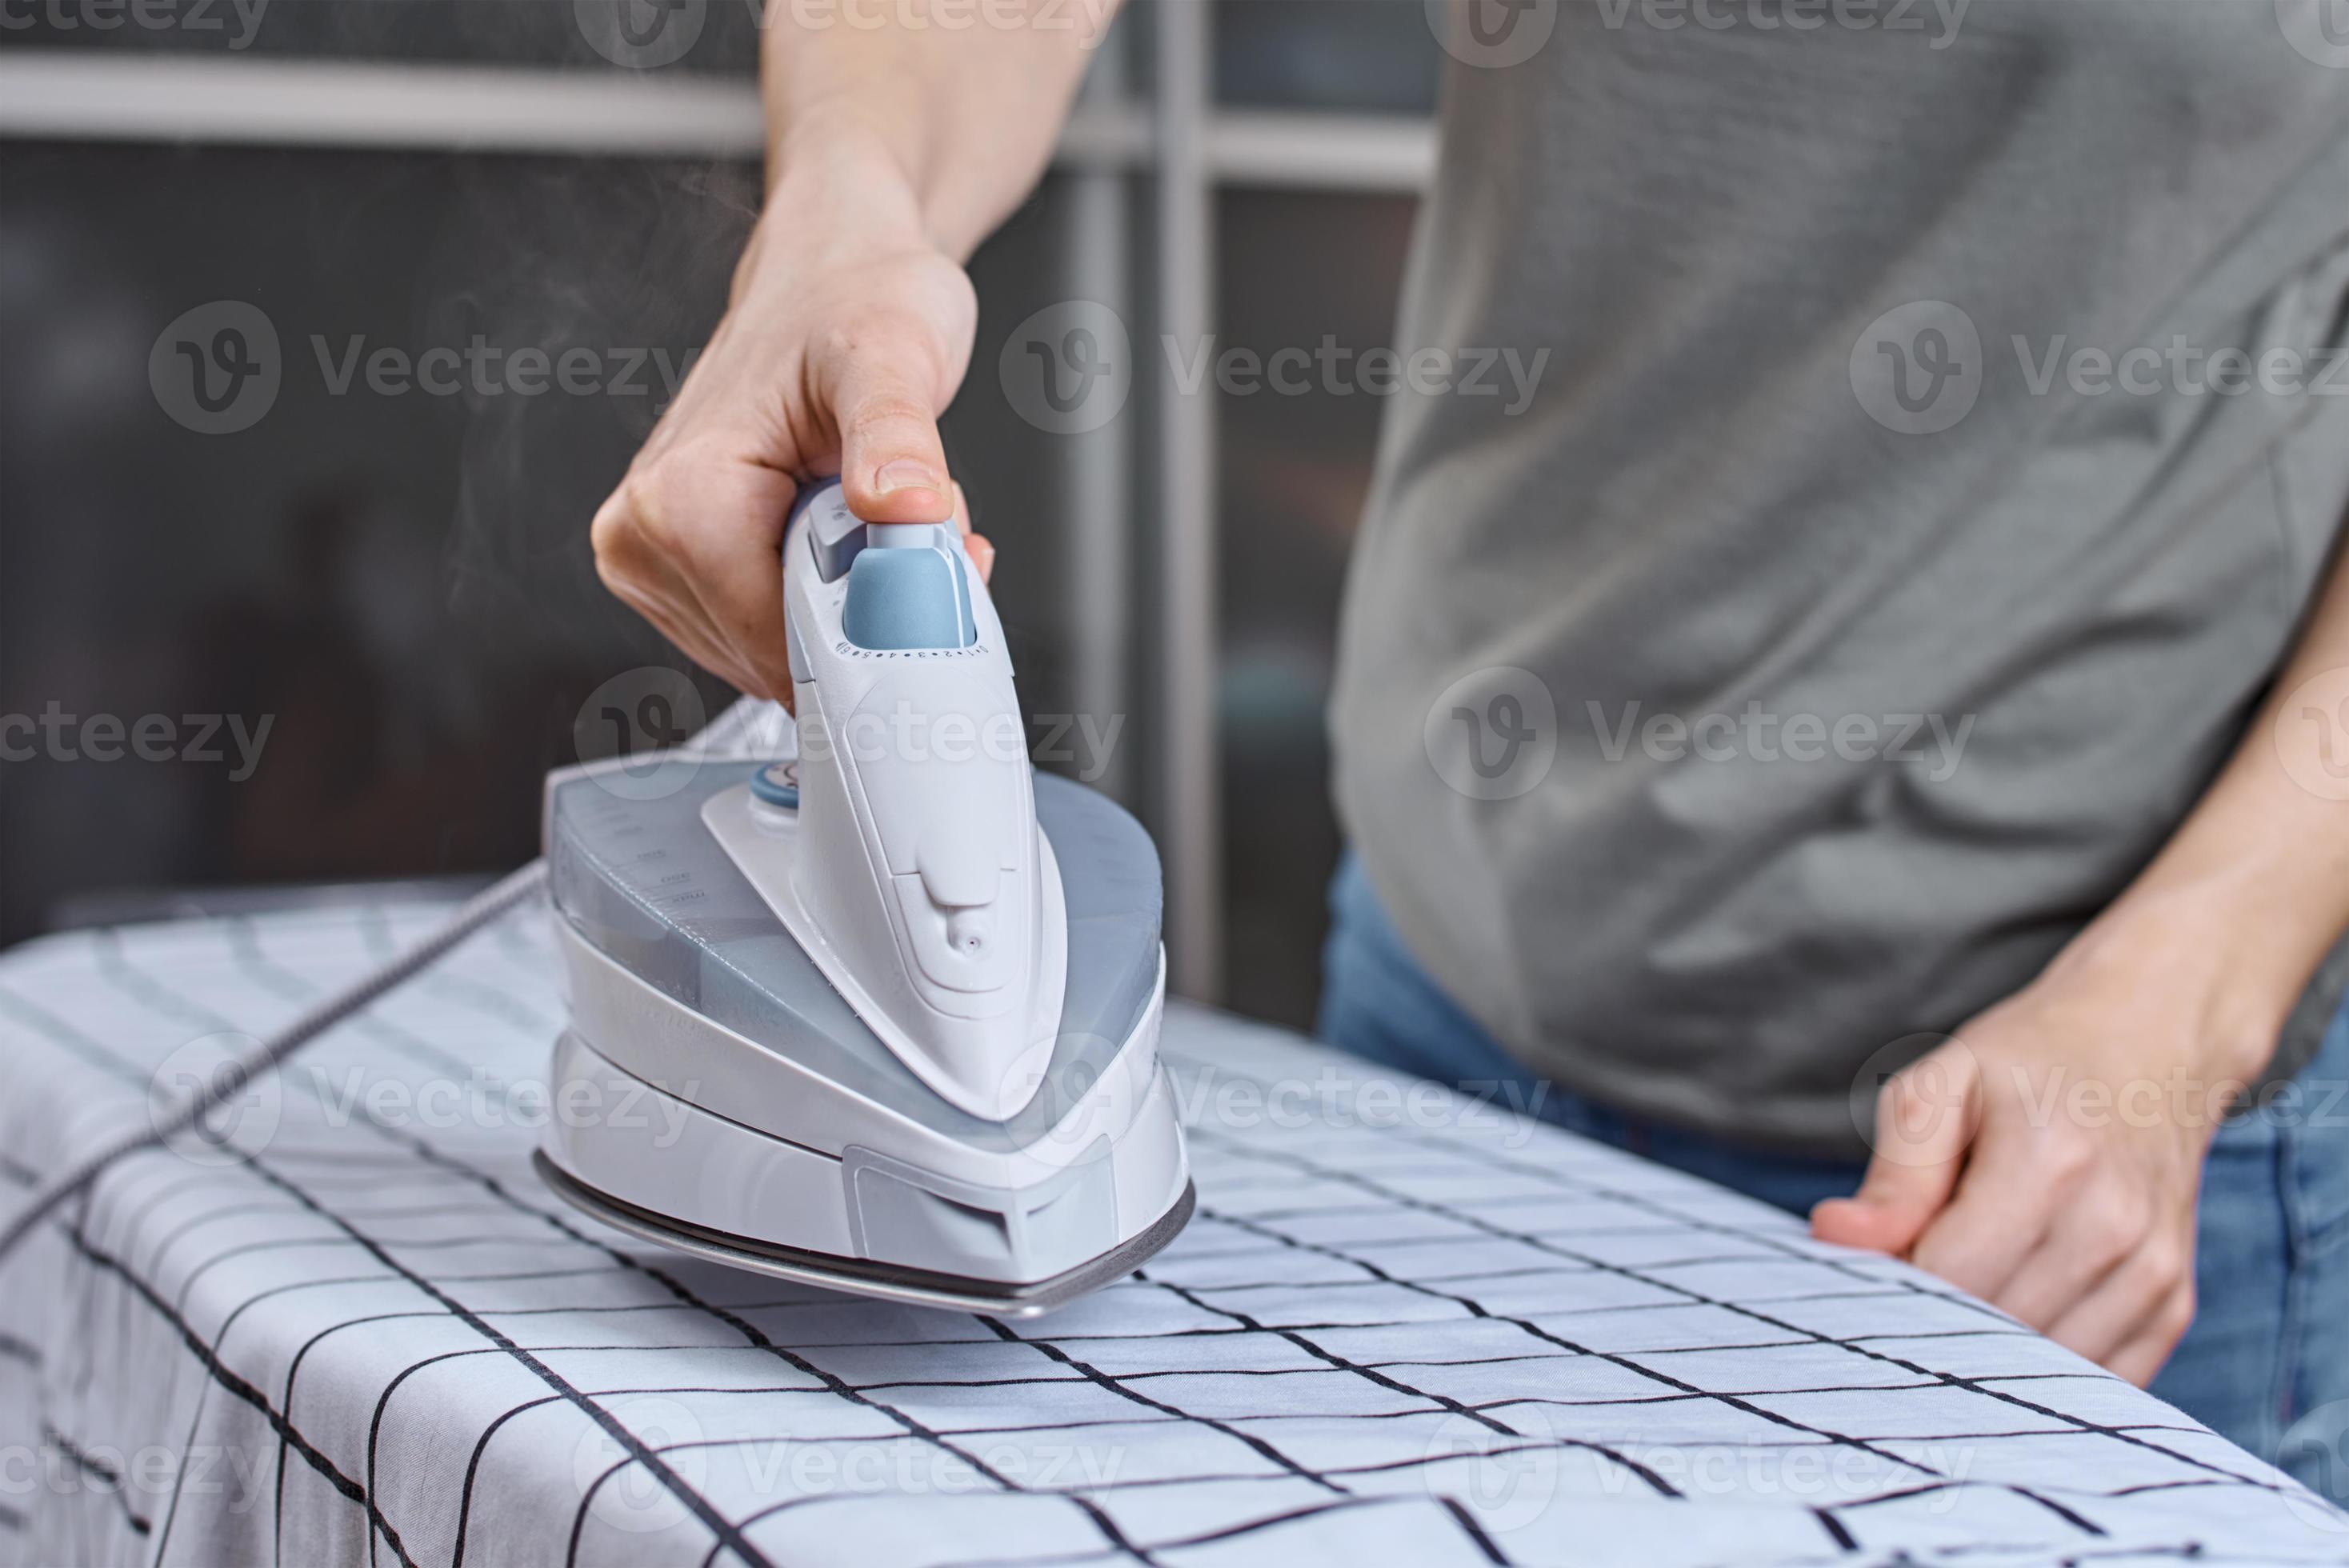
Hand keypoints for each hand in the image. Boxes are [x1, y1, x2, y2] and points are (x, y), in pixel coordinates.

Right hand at [590, 145, 993, 701]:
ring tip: (875, 509)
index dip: (877, 631)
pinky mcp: (683, 575)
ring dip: (860, 603)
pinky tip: (853, 531)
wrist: (830, 270)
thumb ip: (896, 438)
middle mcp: (645, 541)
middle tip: (917, 521)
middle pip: (786, 659)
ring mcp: (657, 564)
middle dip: (873, 611)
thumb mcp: (891, 355)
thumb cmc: (851, 295)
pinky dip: (838, 600)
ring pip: (787, 655)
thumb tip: (904, 508)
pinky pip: (777, 634)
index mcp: (679, 502)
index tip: (939, 573)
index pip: (782, 647)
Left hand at [1810, 900, 2274, 1384]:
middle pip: (1992, 1329)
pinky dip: (2044, 1363)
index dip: (1892, 1281)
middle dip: (1934, 1316)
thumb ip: (1895, 1169)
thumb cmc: (2030, 1065)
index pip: (1947, 1277)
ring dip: (1988, 1347)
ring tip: (1967, 1282)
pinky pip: (2095, 1379)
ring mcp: (2152, 1274)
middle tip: (1915, 1270)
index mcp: (2049, 1165)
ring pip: (2041, 1365)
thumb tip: (1836, 1237)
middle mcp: (2112, 1228)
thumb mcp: (1944, 1082)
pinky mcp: (2172, 1305)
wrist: (2152, 1047)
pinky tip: (2018, 1309)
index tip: (1874, 1257)